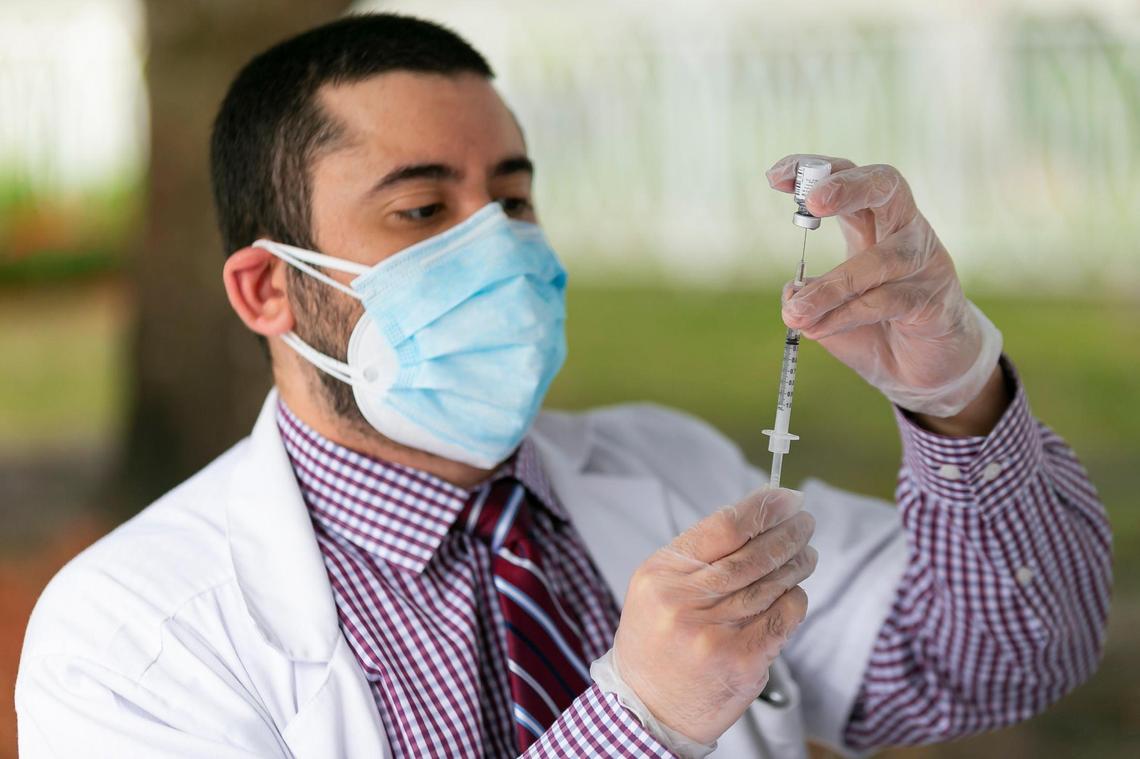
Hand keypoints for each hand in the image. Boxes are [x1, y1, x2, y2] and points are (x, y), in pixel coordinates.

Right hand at [609, 487, 814, 745]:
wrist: (649, 707)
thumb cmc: (658, 639)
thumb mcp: (658, 587)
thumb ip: (699, 555)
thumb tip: (758, 517)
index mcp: (662, 575)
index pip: (723, 527)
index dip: (762, 508)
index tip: (786, 498)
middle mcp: (685, 602)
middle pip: (753, 554)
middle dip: (788, 533)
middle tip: (805, 522)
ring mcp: (714, 634)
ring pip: (773, 584)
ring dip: (797, 563)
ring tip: (805, 553)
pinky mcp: (741, 661)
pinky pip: (783, 617)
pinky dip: (795, 599)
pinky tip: (793, 592)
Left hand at [766, 155, 1002, 417]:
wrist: (925, 370)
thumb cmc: (874, 328)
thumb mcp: (829, 309)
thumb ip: (808, 296)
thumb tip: (791, 292)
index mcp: (874, 221)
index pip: (848, 177)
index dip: (814, 170)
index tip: (774, 177)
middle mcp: (904, 231)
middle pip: (886, 186)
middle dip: (848, 187)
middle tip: (811, 202)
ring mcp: (926, 263)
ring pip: (881, 259)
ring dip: (832, 286)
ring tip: (795, 312)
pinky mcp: (935, 301)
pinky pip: (888, 301)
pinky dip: (847, 315)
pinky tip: (817, 329)